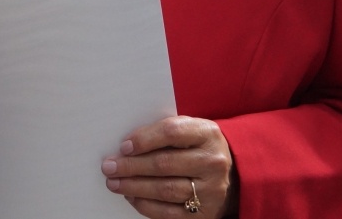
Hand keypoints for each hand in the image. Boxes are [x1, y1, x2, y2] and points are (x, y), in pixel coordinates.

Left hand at [101, 116, 235, 216]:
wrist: (232, 174)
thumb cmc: (199, 147)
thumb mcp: (191, 131)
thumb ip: (165, 133)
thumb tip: (126, 146)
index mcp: (208, 134)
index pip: (172, 132)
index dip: (144, 139)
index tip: (123, 146)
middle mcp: (212, 162)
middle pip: (164, 164)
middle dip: (131, 166)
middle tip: (109, 167)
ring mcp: (211, 190)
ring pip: (165, 189)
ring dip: (134, 187)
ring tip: (115, 183)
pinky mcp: (205, 213)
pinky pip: (169, 212)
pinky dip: (146, 205)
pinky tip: (132, 197)